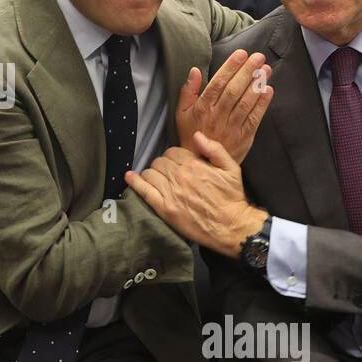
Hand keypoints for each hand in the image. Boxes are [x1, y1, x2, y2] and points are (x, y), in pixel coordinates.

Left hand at [124, 132, 266, 256]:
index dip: (174, 157)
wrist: (230, 226)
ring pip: (150, 173)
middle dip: (163, 165)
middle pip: (159, 162)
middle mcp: (180, 177)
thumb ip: (214, 149)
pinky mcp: (165, 208)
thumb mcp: (231, 168)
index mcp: (195, 165)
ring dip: (152, 174)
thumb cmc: (232, 197)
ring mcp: (171, 193)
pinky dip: (135, 182)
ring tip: (159, 180)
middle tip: (170, 174)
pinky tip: (129, 177)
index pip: (172, 152)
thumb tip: (197, 135)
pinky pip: (144, 191)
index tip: (178, 164)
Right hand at [175, 50, 273, 164]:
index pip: (218, 83)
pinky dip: (262, 104)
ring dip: (257, 84)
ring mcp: (232, 127)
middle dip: (247, 71)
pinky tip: (268, 90)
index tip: (241, 54)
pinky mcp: (244, 137)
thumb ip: (188, 91)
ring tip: (266, 69)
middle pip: (234, 90)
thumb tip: (194, 70)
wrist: (201, 165)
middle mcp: (218, 116)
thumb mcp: (181, 113)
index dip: (231, 67)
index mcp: (203, 108)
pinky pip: (254, 118)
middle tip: (258, 57)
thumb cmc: (190, 135)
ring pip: (246, 102)